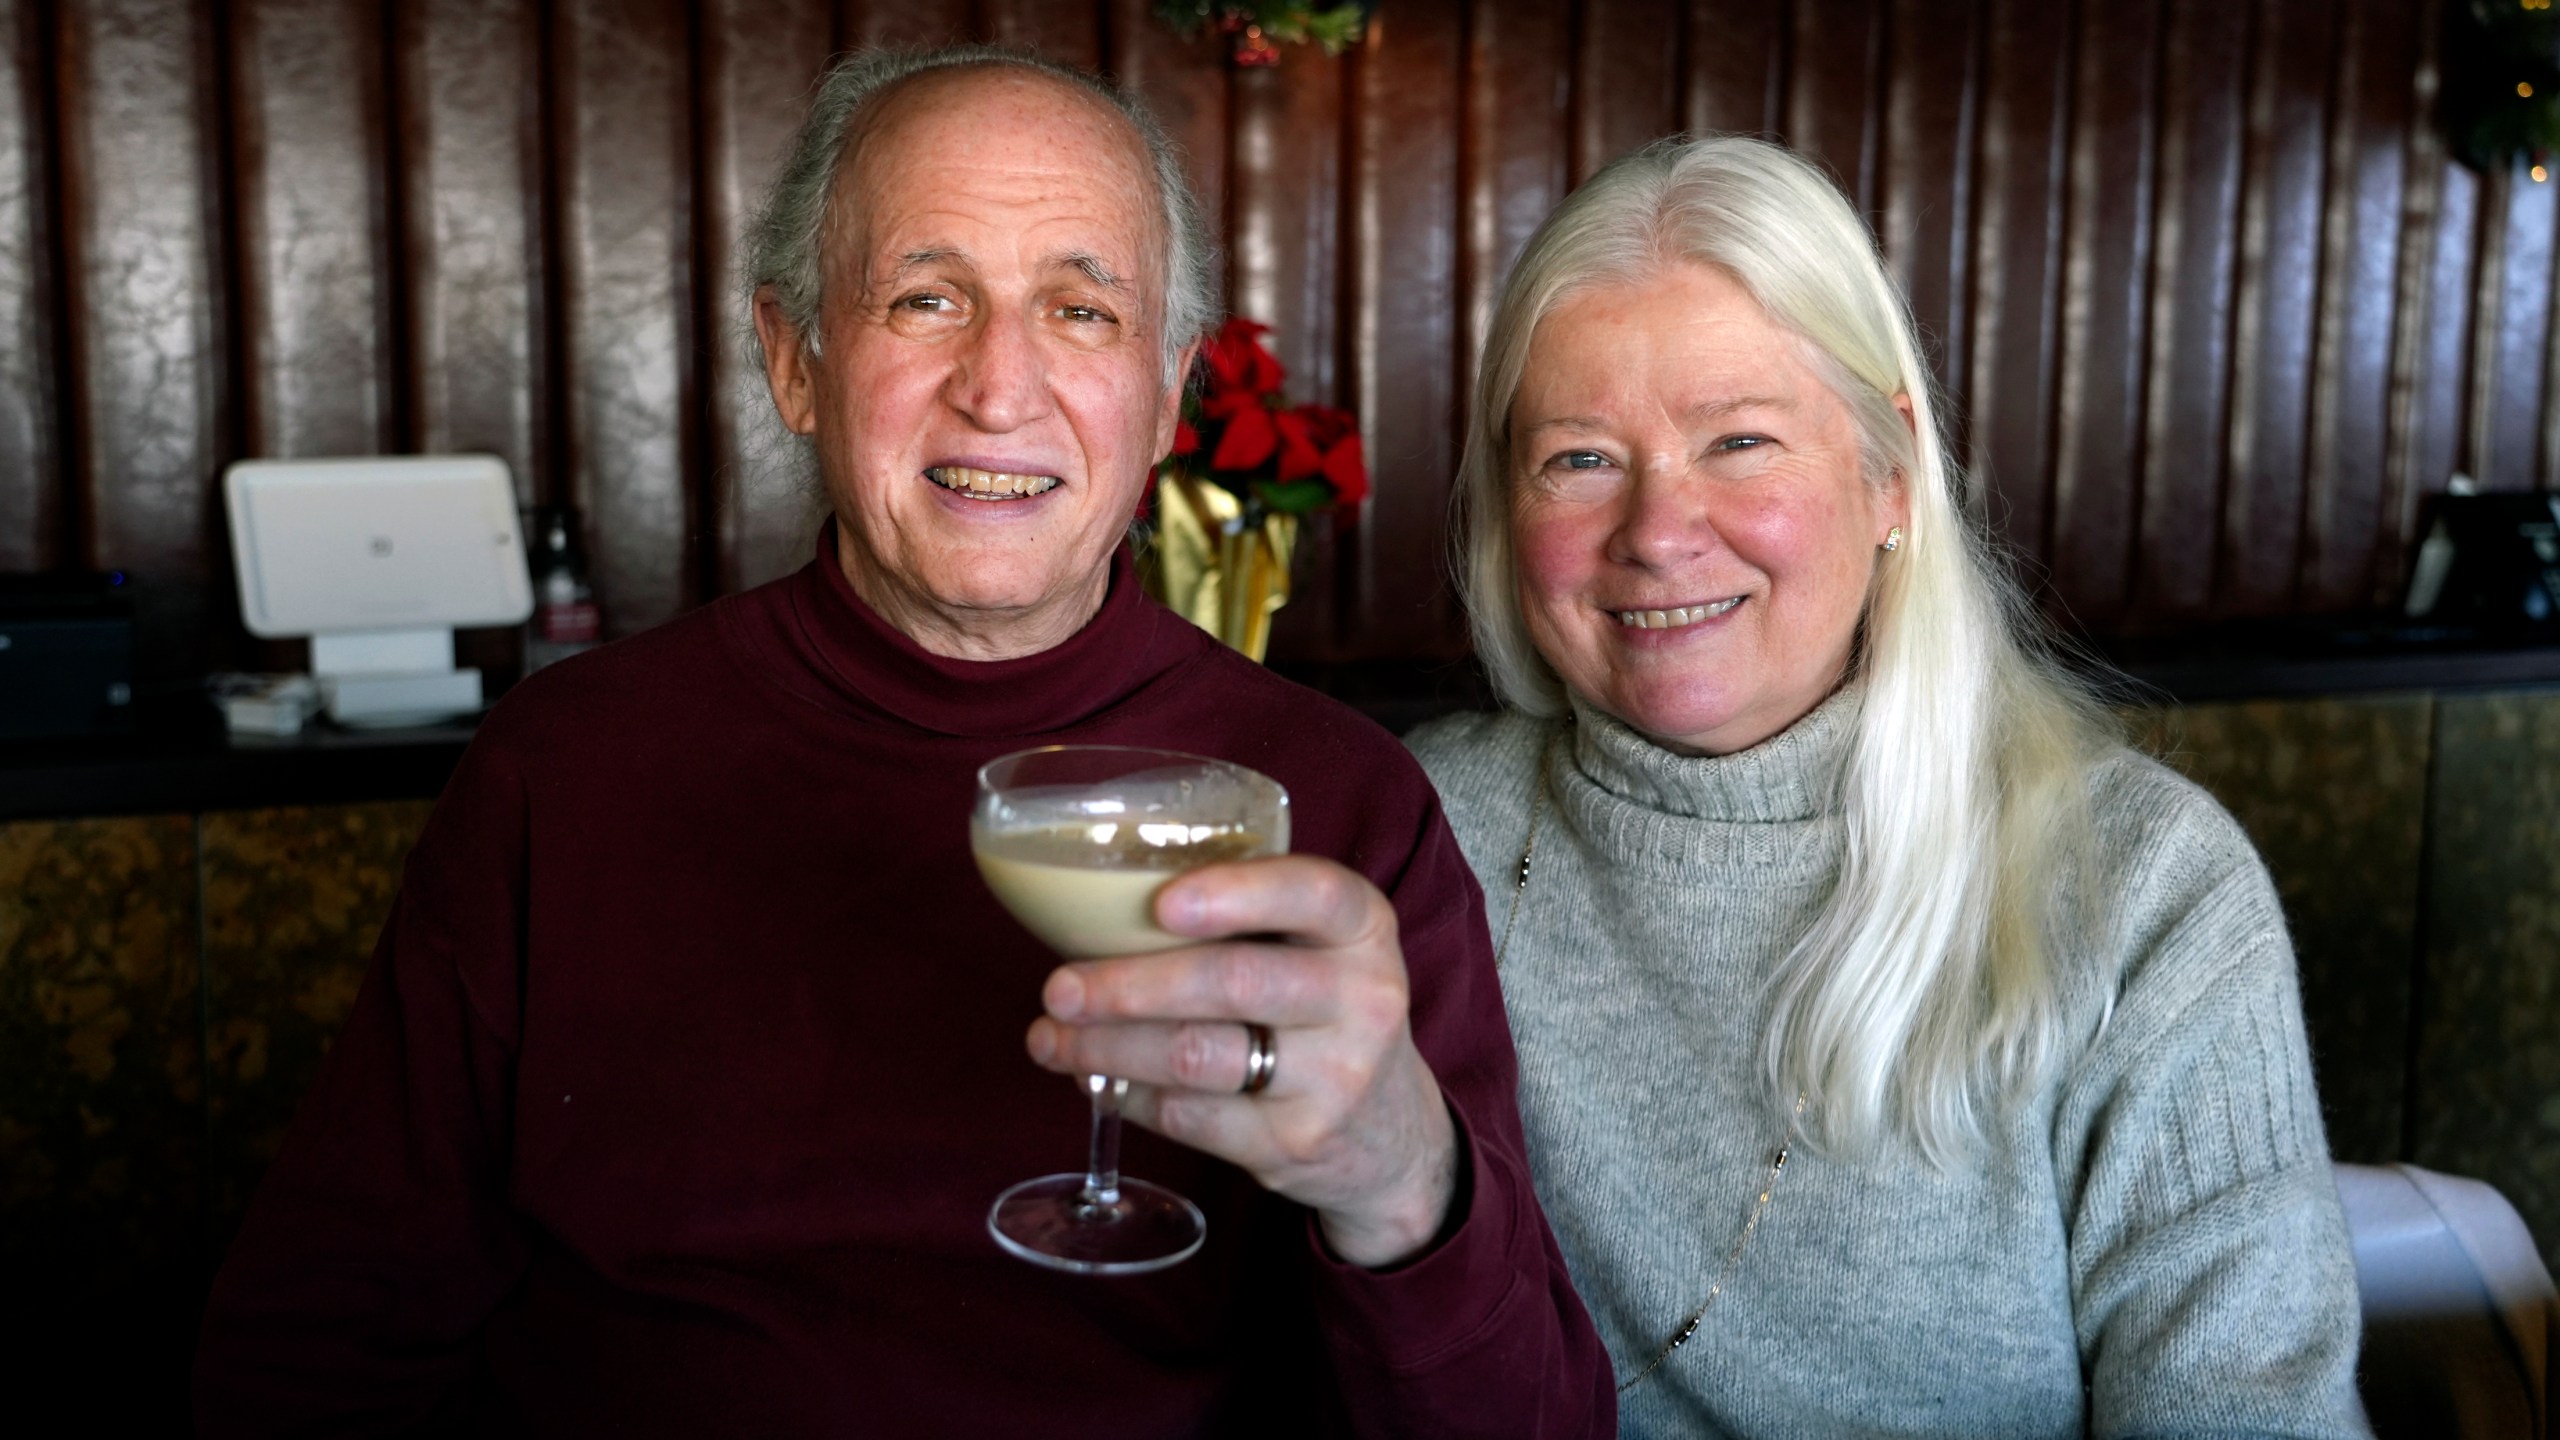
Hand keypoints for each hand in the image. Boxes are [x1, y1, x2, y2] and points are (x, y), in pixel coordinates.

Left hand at [1024, 855, 1459, 1267]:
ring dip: (1106, 1048)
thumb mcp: (1322, 950)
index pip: (1313, 893)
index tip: (1160, 902)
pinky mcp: (1294, 1144)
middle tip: (1059, 987)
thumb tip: (1096, 912)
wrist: (1390, 1133)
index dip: (1236, 892)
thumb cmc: (1321, 1013)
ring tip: (1050, 1038)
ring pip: (1196, 1057)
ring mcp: (1334, 1079)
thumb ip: (1249, 921)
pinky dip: (1126, 1094)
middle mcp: (1363, 999)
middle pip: (1232, 982)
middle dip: (1129, 984)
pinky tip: (1095, 1079)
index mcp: (1363, 929)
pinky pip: (1188, 1116)